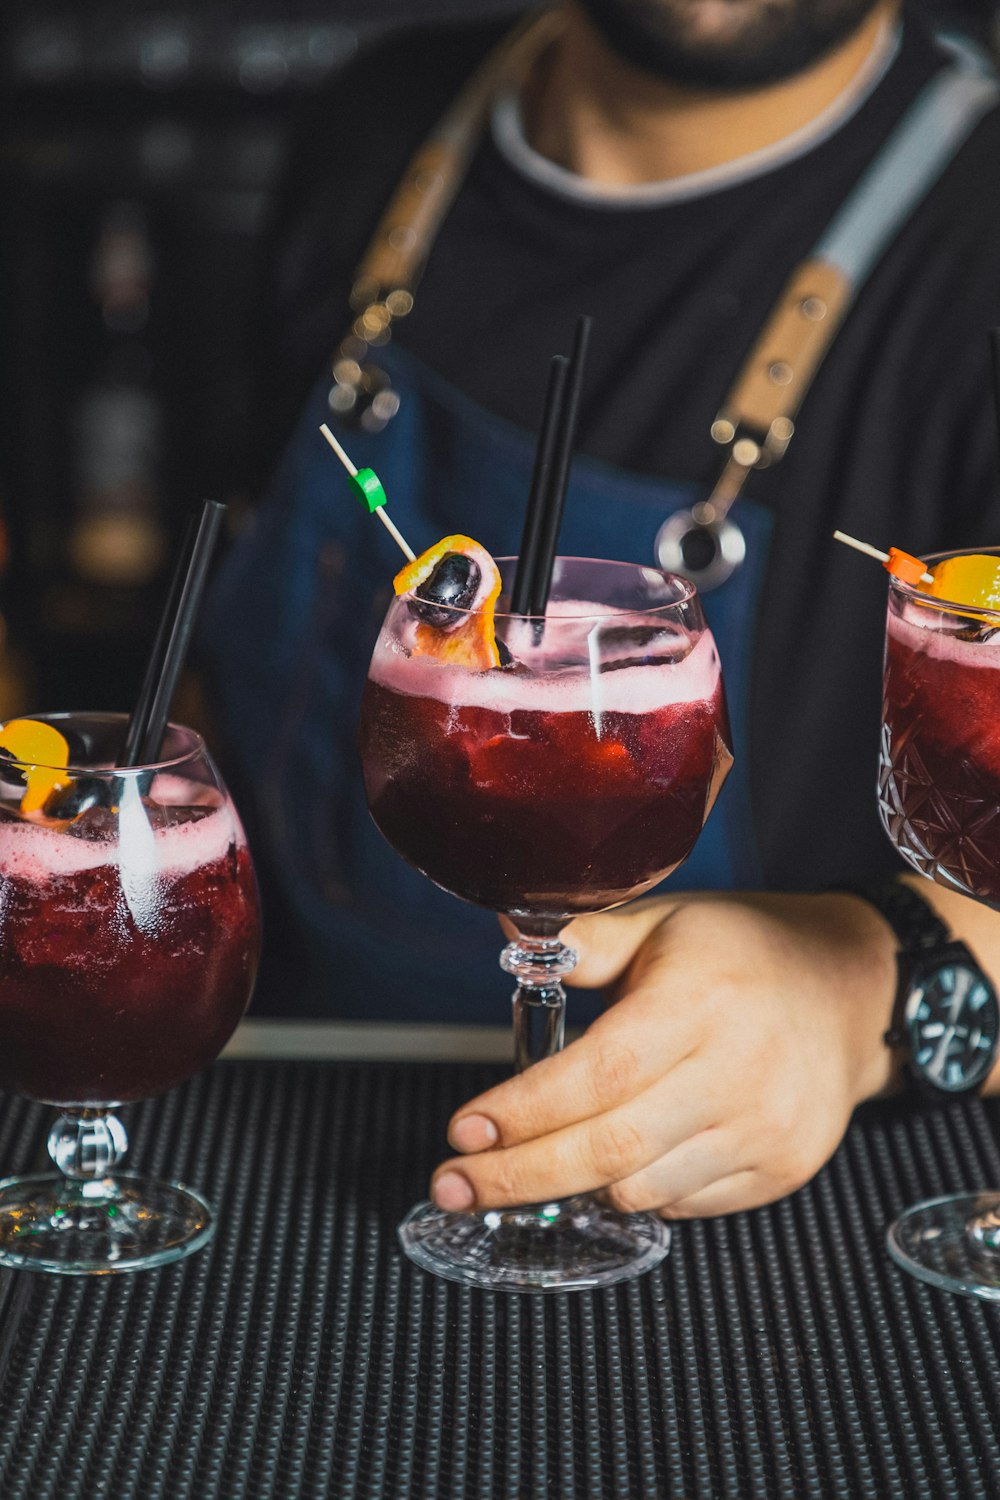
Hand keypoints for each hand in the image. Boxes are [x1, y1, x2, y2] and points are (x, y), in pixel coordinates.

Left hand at [431, 892, 898, 1218]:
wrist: (851, 990)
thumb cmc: (744, 951)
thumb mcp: (664, 922)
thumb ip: (585, 942)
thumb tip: (509, 937)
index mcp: (698, 1002)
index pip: (596, 1074)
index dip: (523, 1110)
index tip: (463, 1128)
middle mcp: (737, 1072)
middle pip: (610, 1150)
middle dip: (519, 1175)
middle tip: (452, 1185)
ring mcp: (765, 1129)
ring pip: (640, 1189)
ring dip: (572, 1184)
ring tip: (527, 1164)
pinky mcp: (781, 1168)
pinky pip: (682, 1204)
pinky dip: (634, 1188)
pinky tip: (616, 1158)